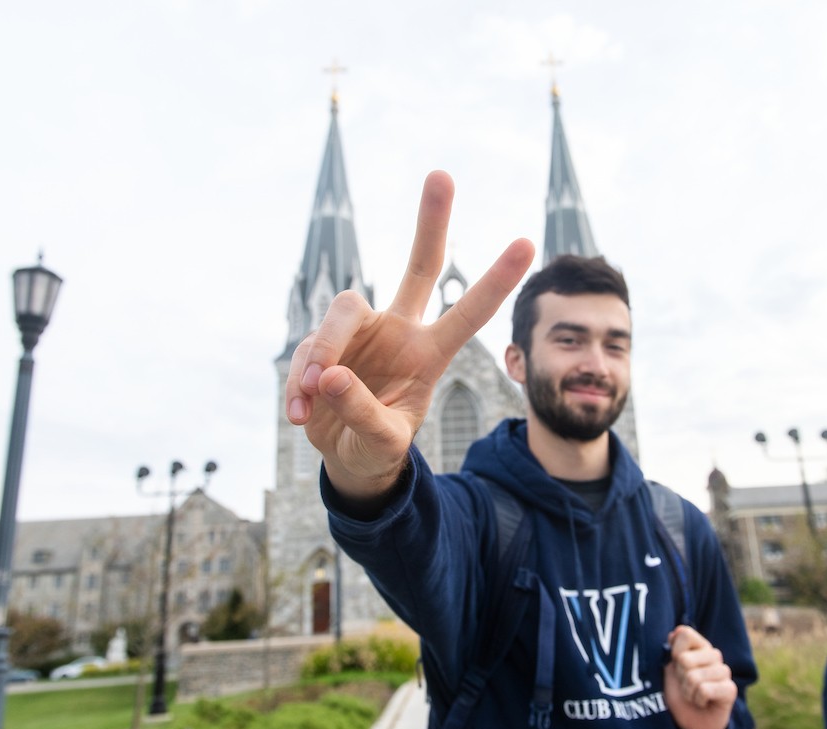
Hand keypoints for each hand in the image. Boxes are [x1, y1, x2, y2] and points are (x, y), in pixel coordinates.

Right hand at [286, 170, 534, 503]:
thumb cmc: (378, 445)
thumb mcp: (383, 442)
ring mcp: (361, 332)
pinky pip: (306, 350)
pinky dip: (298, 383)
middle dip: (431, 221)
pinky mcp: (321, 342)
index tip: (527, 243)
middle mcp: (400, 330)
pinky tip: (302, 413)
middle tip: (442, 174)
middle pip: (418, 265)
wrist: (347, 456)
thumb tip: (331, 376)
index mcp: (429, 354)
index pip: (467, 313)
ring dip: (322, 353)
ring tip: (313, 399)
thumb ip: (363, 412)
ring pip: (341, 311)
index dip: (495, 281)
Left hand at [662, 625, 737, 728]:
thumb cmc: (680, 695)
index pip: (685, 634)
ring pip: (693, 677)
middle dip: (680, 677)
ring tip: (694, 696)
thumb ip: (671, 650)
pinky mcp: (730, 689)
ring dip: (688, 691)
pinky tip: (703, 702)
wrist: (692, 724)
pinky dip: (697, 700)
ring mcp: (724, 671)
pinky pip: (704, 690)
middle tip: (686, 685)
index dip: (674, 652)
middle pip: (684, 659)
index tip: (676, 665)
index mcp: (699, 646)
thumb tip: (675, 632)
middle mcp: (714, 655)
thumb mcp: (669, 671)